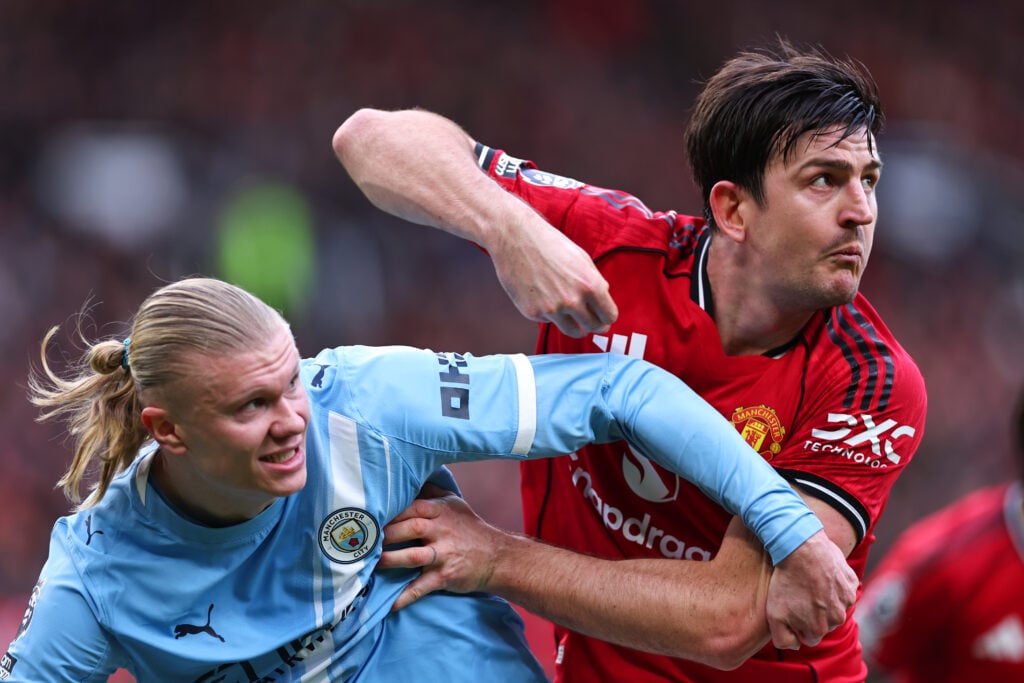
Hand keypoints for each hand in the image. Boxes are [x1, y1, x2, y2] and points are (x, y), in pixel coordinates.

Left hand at [380, 483, 509, 609]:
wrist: (496, 557)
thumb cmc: (469, 528)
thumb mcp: (453, 503)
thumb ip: (430, 491)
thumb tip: (407, 477)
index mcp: (441, 511)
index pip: (412, 506)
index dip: (391, 511)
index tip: (370, 516)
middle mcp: (442, 530)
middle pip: (411, 528)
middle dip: (386, 534)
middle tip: (365, 540)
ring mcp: (444, 554)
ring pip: (413, 556)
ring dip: (390, 560)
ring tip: (371, 564)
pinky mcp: (445, 576)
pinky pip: (422, 587)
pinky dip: (405, 597)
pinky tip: (389, 605)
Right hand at [489, 216, 616, 337]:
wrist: (516, 239)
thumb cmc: (550, 244)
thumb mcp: (581, 258)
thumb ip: (595, 281)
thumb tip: (603, 299)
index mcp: (590, 285)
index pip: (609, 315)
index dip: (607, 318)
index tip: (604, 319)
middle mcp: (572, 300)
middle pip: (593, 327)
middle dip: (595, 326)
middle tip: (593, 324)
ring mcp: (552, 309)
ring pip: (573, 331)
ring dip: (577, 327)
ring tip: (575, 320)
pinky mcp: (533, 313)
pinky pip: (549, 320)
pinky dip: (551, 314)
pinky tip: (544, 296)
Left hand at [766, 530, 857, 648]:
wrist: (801, 548)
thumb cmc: (786, 581)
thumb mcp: (774, 614)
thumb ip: (784, 639)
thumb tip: (796, 645)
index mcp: (819, 629)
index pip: (809, 637)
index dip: (798, 624)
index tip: (792, 609)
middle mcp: (837, 619)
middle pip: (824, 623)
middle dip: (812, 613)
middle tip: (800, 594)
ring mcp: (846, 601)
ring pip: (835, 607)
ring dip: (824, 599)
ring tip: (809, 583)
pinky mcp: (851, 583)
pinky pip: (843, 590)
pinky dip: (834, 585)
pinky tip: (820, 575)